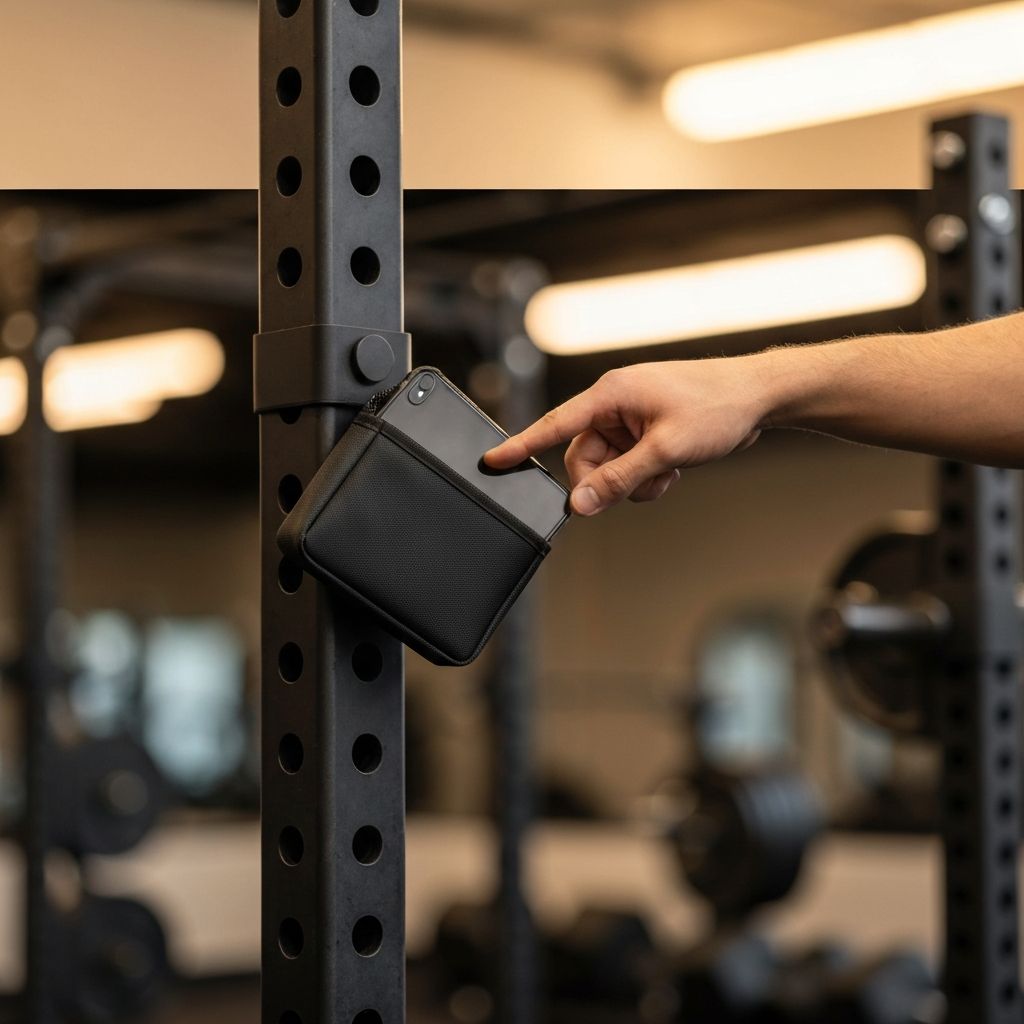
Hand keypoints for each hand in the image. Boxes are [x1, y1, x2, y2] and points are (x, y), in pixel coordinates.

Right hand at [484, 359, 768, 515]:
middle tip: (635, 488)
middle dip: (605, 481)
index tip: (493, 460)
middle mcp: (615, 403)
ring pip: (607, 466)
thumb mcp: (665, 451)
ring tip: (665, 475)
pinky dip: (644, 476)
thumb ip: (618, 480)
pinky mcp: (646, 430)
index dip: (521, 445)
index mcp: (610, 394)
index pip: (554, 424)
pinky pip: (627, 464)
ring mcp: (631, 418)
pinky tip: (671, 471)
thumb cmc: (717, 407)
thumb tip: (580, 505)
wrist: (759, 397)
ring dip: (631, 481)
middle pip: (582, 457)